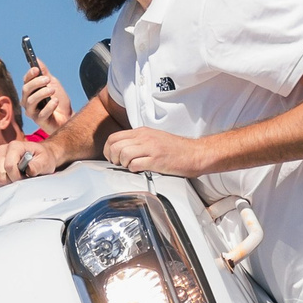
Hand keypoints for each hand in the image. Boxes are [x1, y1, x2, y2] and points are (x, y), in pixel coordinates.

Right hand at [0, 136, 61, 182]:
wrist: (41, 155)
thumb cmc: (43, 157)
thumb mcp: (45, 162)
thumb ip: (36, 166)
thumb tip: (28, 170)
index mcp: (14, 146)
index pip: (9, 166)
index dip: (18, 176)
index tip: (27, 177)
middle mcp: (3, 149)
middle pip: (1, 173)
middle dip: (13, 179)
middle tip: (25, 177)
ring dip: (10, 180)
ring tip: (21, 174)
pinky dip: (8, 179)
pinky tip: (16, 174)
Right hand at [22, 61, 72, 131]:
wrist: (68, 117)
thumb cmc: (58, 101)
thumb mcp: (53, 84)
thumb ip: (44, 73)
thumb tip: (36, 59)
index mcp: (30, 92)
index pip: (26, 81)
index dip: (30, 75)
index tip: (37, 69)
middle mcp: (28, 102)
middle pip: (26, 90)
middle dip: (36, 83)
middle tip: (47, 79)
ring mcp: (32, 113)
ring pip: (31, 101)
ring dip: (42, 93)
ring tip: (53, 91)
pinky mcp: (39, 122)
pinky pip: (41, 113)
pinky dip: (49, 106)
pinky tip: (55, 102)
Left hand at [103, 128, 217, 177]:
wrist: (195, 153)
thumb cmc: (175, 149)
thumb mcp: (154, 138)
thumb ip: (138, 142)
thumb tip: (121, 151)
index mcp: (142, 132)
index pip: (114, 137)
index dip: (108, 150)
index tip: (113, 158)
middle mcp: (144, 137)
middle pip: (115, 146)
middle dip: (113, 158)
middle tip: (119, 164)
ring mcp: (150, 148)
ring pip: (123, 154)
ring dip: (123, 164)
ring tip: (131, 167)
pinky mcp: (156, 160)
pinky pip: (134, 165)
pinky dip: (133, 169)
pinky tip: (140, 170)